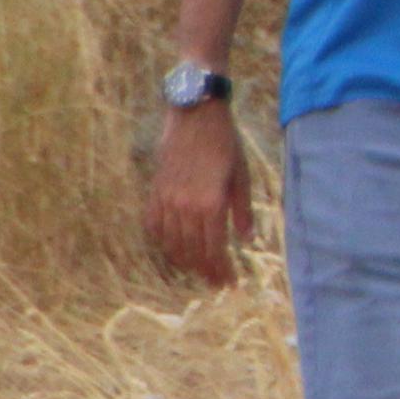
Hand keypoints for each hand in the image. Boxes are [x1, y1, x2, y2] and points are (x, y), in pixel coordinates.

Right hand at [146, 98, 253, 288]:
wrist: (195, 114)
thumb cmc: (225, 143)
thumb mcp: (242, 176)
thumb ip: (242, 210)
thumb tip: (246, 239)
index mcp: (211, 203)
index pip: (215, 248)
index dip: (221, 269)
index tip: (229, 283)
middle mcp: (186, 206)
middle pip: (192, 251)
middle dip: (204, 270)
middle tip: (214, 282)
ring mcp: (167, 199)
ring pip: (171, 242)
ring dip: (184, 261)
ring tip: (196, 270)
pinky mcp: (155, 190)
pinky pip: (153, 224)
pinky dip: (161, 240)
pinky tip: (171, 247)